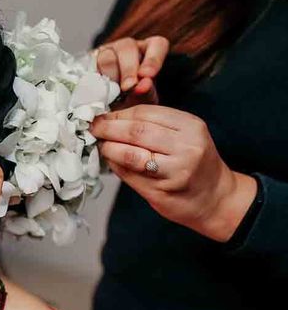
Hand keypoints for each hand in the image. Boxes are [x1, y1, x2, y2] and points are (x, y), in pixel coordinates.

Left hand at [90, 105, 257, 241]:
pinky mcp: (163, 191)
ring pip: (131, 154)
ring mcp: (175, 171)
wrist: (215, 197)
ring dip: (109, 148)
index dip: (119, 113)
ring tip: (100, 145)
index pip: (146, 112)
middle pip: (137, 131)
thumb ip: (155, 123)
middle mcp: (186, 147)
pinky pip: (130, 175)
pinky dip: (115, 166)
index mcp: (191, 126)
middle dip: (109, 128)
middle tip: (94, 128)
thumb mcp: (184, 135)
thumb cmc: (194, 162)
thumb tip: (114, 115)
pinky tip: (110, 161)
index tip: (103, 115)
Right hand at [95, 36, 169, 107]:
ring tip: (109, 94)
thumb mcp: (143, 99)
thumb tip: (143, 85)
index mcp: (148, 51)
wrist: (108, 112)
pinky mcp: (87, 62)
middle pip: (127, 47)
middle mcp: (127, 48)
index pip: (157, 44)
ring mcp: (105, 53)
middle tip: (127, 88)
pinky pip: (88, 67)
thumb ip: (146, 92)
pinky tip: (95, 93)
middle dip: (128, 69)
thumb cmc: (130, 102)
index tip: (147, 76)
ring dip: (108, 75)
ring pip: (106, 56)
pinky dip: (92, 80)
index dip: (153, 58)